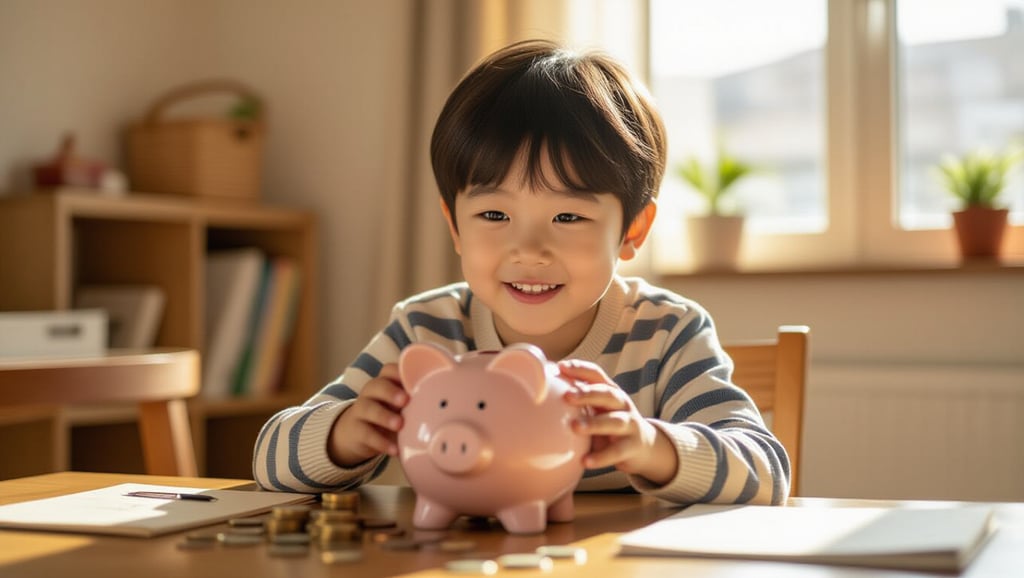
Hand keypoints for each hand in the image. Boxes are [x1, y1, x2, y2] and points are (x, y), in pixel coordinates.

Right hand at [328, 364, 407, 467]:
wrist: (355, 435)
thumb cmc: (386, 415)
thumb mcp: (398, 406)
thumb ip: (413, 401)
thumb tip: (440, 402)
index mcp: (384, 383)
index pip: (389, 370)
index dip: (399, 372)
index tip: (414, 380)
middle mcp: (370, 394)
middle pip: (376, 385)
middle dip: (390, 391)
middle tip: (406, 400)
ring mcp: (361, 411)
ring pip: (369, 409)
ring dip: (385, 416)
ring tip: (400, 425)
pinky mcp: (356, 431)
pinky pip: (367, 435)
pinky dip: (381, 443)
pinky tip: (394, 450)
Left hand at [558, 359, 677, 485]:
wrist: (644, 446)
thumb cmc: (611, 422)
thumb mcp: (598, 407)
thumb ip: (579, 400)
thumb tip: (543, 389)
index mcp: (610, 391)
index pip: (597, 375)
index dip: (581, 369)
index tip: (561, 367)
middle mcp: (622, 404)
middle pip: (607, 394)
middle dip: (588, 394)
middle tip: (567, 396)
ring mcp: (629, 424)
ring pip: (614, 421)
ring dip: (595, 423)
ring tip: (575, 427)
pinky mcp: (631, 447)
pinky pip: (616, 452)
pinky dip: (601, 457)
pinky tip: (586, 461)